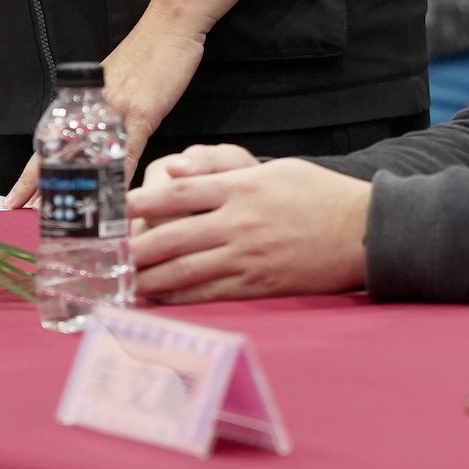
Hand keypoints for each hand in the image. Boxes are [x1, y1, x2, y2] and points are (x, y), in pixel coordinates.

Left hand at [2, 11, 208, 207]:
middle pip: (59, 156)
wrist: (170, 24)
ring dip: (76, 189)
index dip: (28, 176)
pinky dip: (120, 176)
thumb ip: (104, 113)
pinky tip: (114, 197)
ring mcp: (113, 111)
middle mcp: (90, 108)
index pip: (47, 145)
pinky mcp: (140, 113)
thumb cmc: (147, 54)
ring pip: (88, 159)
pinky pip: (127, 152)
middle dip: (42, 189)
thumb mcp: (116, 86)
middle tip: (25, 216)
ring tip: (62, 216)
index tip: (11, 201)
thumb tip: (98, 142)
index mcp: (82, 103)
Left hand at [125, 158, 370, 302]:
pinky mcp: (258, 284)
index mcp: (241, 187)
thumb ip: (223, 171)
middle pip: (173, 235)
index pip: (178, 193)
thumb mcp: (273, 169)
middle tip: (106, 256)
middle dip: (135, 248)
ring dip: (150, 278)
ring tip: (124, 282)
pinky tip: (160, 299)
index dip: (141, 202)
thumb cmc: (318, 194)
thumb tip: (177, 171)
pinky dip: (180, 298)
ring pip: (185, 269)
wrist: (362, 231)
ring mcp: (247, 256)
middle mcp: (238, 222)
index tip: (115, 211)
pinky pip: (210, 293)